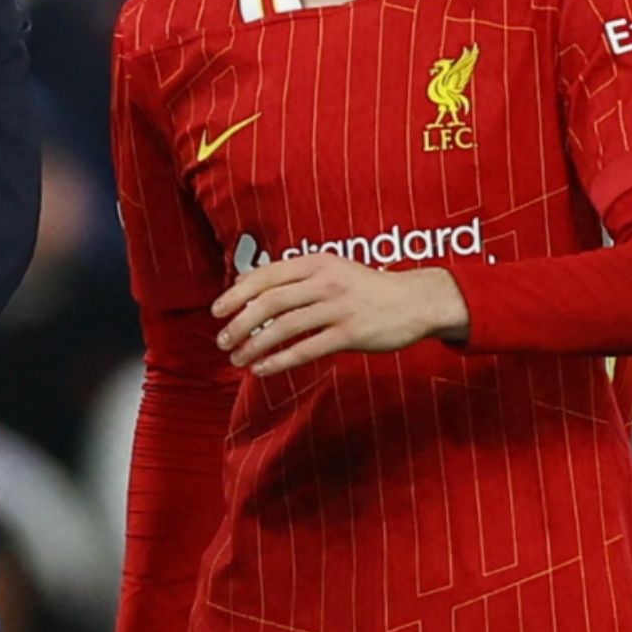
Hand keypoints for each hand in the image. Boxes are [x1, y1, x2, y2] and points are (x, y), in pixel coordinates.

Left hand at [212, 253, 467, 375]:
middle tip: (222, 341)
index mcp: (316, 262)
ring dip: (254, 345)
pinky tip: (262, 369)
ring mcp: (338, 307)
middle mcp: (325, 281)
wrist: (415, 300)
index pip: (266, 276)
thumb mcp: (332, 269)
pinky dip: (279, 360)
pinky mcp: (350, 333)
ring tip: (238, 359)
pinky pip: (306, 349)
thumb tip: (248, 287)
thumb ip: (296, 277)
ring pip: (284, 327)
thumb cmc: (366, 288)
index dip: (236, 294)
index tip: (217, 311)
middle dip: (239, 324)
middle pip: (270, 302)